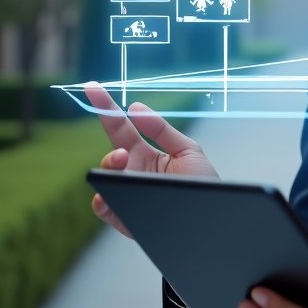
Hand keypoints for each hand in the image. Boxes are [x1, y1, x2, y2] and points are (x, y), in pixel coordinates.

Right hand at [84, 83, 217, 237]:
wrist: (215, 219)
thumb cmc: (203, 185)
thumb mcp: (188, 151)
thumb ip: (161, 130)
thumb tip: (135, 107)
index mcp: (145, 154)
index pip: (121, 127)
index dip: (106, 107)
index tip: (92, 87)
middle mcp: (132, 172)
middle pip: (110, 149)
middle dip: (107, 136)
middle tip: (117, 136)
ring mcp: (127, 193)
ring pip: (104, 176)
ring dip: (109, 165)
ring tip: (123, 159)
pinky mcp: (125, 218)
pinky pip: (104, 209)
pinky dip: (101, 200)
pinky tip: (107, 194)